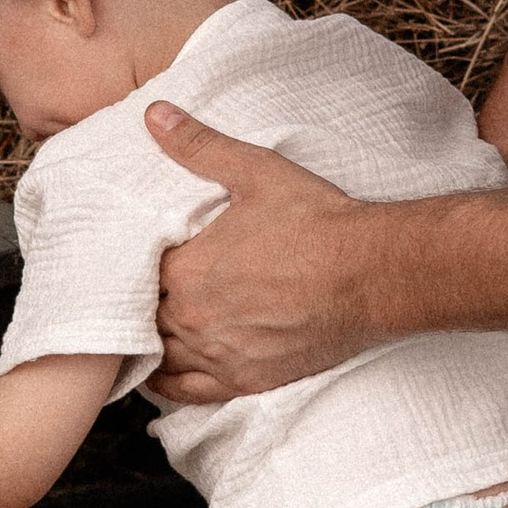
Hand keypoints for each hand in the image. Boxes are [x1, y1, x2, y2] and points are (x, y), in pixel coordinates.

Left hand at [145, 106, 369, 402]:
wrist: (372, 273)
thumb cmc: (318, 222)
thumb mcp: (256, 172)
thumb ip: (198, 146)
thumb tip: (154, 115)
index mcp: (187, 270)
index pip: (136, 274)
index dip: (138, 265)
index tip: (146, 258)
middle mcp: (194, 318)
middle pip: (144, 316)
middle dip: (143, 303)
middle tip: (145, 291)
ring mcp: (219, 354)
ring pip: (160, 357)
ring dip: (152, 343)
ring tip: (148, 330)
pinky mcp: (245, 380)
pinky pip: (187, 392)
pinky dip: (168, 384)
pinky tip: (164, 374)